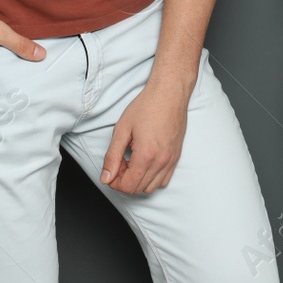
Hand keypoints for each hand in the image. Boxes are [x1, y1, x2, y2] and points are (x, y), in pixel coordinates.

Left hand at [100, 75, 190, 194]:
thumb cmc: (147, 106)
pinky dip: (152, 178)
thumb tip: (106, 177)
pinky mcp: (176, 157)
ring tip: (132, 161)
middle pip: (138, 189)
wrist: (169, 93)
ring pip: (151, 187)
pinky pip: (164, 180)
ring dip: (138, 180)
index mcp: (146, 155)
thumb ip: (112, 156)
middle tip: (120, 162)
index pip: (127, 186)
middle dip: (124, 180)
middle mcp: (161, 162)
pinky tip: (145, 162)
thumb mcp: (122, 129)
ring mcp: (171, 160)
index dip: (114, 181)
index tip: (112, 168)